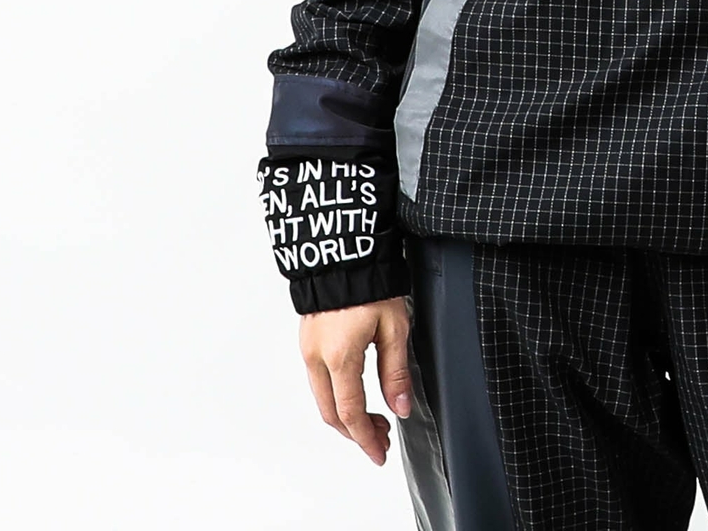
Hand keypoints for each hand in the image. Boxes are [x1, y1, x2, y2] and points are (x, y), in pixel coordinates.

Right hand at [299, 295, 412, 464]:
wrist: (345, 253)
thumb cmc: (371, 284)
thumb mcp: (394, 327)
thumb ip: (395, 371)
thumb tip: (400, 407)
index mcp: (340, 357)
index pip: (351, 413)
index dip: (365, 439)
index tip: (379, 454)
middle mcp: (317, 358)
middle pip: (332, 413)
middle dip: (357, 432)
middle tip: (382, 438)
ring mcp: (308, 350)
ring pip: (323, 400)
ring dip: (346, 416)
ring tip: (375, 418)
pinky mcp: (307, 341)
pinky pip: (319, 382)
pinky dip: (337, 396)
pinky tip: (356, 394)